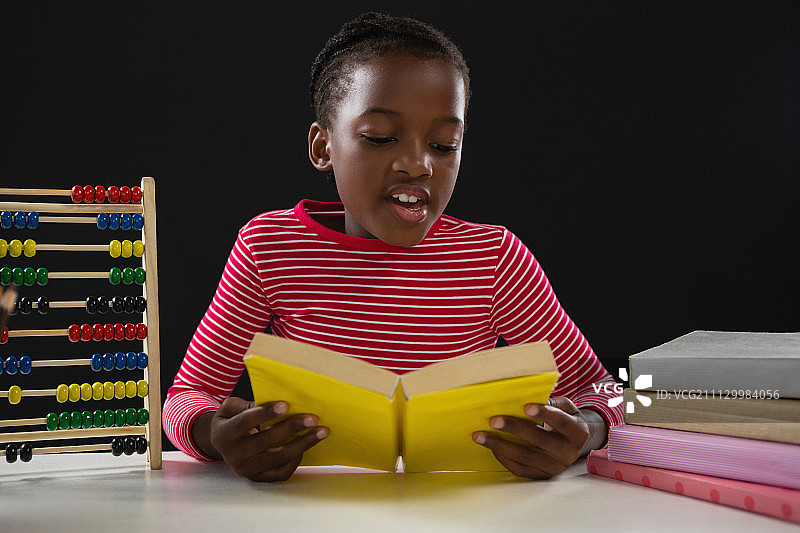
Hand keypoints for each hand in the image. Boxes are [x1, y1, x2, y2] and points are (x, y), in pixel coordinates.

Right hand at [202, 397, 328, 481]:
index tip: (286, 405)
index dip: (265, 413)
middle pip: (266, 441)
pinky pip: (281, 472)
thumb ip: (247, 404)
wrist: (222, 444)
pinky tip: (305, 446)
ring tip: (321, 432)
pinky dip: (296, 460)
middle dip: (291, 428)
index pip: (245, 422)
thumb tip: (273, 403)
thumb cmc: (231, 420)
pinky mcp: (257, 478)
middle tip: (313, 418)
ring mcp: (245, 469)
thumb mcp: (230, 408)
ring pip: (278, 458)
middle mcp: (232, 455)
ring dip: (303, 444)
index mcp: (223, 434)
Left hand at [472, 396, 605, 478]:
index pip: (560, 422)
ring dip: (500, 445)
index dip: (544, 414)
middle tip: (493, 420)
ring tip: (480, 436)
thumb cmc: (566, 418)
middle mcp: (568, 453)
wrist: (575, 443)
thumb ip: (550, 402)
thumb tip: (524, 396)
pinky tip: (491, 446)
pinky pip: (520, 469)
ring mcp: (555, 467)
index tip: (525, 407)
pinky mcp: (542, 476)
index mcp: (577, 432)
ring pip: (525, 457)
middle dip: (514, 429)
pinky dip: (503, 457)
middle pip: (539, 440)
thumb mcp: (565, 406)